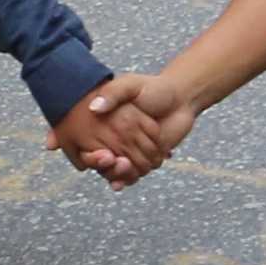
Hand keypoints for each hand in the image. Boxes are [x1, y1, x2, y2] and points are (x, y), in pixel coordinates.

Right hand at [49, 72, 192, 184]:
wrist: (180, 100)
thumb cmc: (153, 89)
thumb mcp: (131, 84)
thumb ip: (112, 93)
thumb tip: (94, 107)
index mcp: (102, 123)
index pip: (86, 145)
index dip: (91, 155)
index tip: (103, 153)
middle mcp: (111, 140)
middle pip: (101, 164)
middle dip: (107, 167)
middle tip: (116, 160)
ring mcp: (127, 152)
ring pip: (116, 172)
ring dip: (120, 173)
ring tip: (126, 164)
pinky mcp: (142, 161)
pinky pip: (130, 176)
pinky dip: (128, 179)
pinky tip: (125, 180)